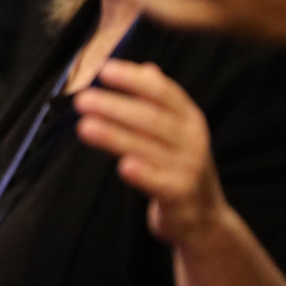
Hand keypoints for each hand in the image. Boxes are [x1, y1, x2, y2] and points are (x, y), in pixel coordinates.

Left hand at [74, 60, 225, 246]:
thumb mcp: (175, 132)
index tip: (104, 70)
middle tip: (82, 100)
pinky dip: (143, 174)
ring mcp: (189, 169)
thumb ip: (159, 102)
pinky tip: (123, 166)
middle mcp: (192, 140)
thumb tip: (146, 67)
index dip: (134, 80)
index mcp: (189, 118)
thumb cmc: (178, 166)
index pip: (163, 92)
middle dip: (115, 107)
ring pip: (149, 148)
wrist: (204, 218)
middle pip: (152, 118)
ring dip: (115, 136)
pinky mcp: (181, 197)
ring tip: (84, 127)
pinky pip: (160, 183)